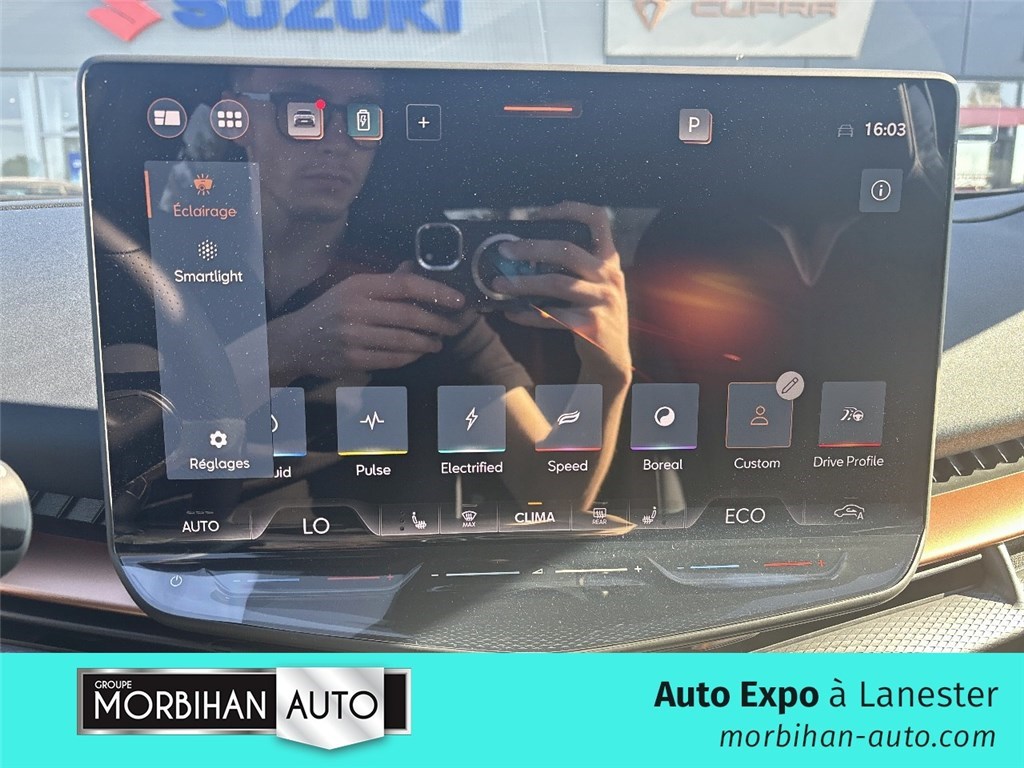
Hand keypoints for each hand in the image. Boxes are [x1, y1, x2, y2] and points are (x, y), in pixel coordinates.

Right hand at [269, 261, 466, 380]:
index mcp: (359, 285)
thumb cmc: (330, 311)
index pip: (406, 285)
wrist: (295, 340)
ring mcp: (353, 336)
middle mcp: (355, 309)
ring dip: (427, 343)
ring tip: (438, 342)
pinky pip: (392, 359)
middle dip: (438, 322)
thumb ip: (387, 282)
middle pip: (409, 316)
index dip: (436, 292)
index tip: (457, 300)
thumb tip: (415, 268)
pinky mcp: (352, 360)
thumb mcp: (353, 288)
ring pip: (404, 341)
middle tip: (454, 326)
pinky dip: (411, 357)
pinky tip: (418, 353)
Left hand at [492, 201, 631, 383]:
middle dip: (531, 248)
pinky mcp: (592, 325)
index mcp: (609, 259)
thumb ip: (573, 268)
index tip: (539, 215)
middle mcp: (609, 275)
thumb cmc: (594, 314)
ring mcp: (603, 300)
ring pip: (557, 283)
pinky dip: (529, 315)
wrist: (613, 357)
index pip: (598, 219)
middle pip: (568, 250)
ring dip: (524, 283)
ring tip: (499, 284)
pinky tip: (512, 313)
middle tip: (504, 251)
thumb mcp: (594, 285)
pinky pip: (553, 316)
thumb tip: (525, 253)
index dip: (569, 209)